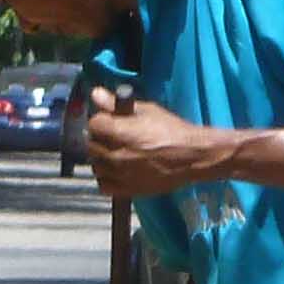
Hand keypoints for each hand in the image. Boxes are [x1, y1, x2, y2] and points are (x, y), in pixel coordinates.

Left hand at [81, 91, 217, 201]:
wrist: (191, 157)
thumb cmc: (171, 130)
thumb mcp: (146, 111)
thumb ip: (116, 104)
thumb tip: (96, 94)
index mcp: (120, 133)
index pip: (94, 124)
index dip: (101, 120)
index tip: (110, 121)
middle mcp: (116, 155)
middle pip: (92, 145)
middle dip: (100, 138)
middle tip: (113, 136)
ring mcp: (120, 175)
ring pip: (96, 165)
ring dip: (102, 158)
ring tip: (116, 153)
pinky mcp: (127, 190)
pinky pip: (104, 185)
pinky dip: (106, 178)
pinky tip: (117, 170)